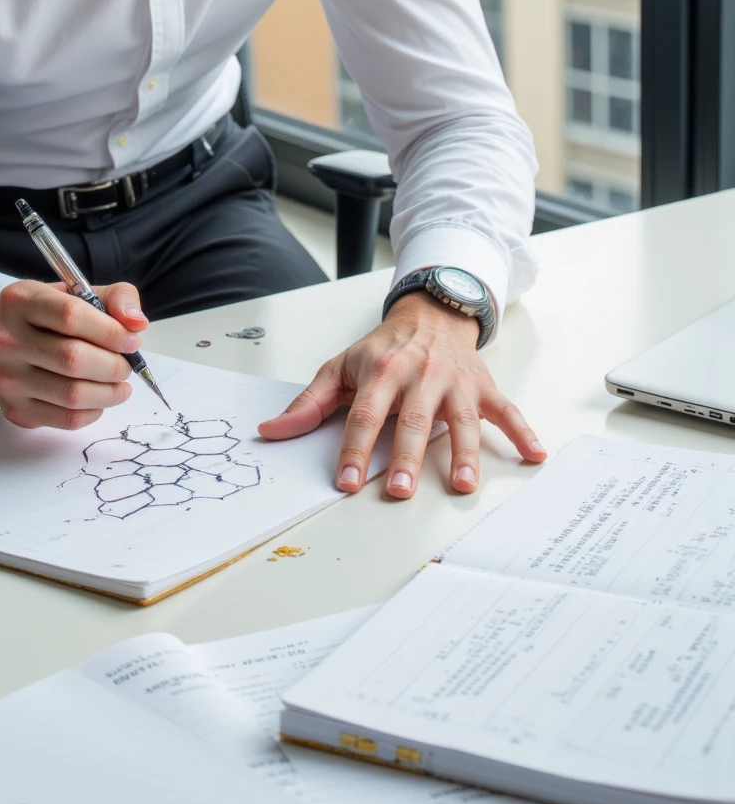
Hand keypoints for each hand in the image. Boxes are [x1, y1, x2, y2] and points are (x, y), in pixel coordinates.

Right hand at [0, 279, 147, 429]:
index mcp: (20, 301)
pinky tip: (99, 398)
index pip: (71, 316)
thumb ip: (116, 298)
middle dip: (113, 365)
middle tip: (126, 365)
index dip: (110, 331)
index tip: (130, 340)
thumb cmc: (52, 317)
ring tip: (119, 383)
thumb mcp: (81, 293)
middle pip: (73, 358)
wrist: (9, 346)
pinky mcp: (15, 410)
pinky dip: (94, 411)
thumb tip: (136, 324)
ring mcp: (6, 378)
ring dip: (109, 392)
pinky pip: (67, 419)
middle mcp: (5, 340)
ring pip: (72, 394)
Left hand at [258, 291, 544, 496]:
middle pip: (412, 420)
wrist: (430, 313)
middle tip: (399, 490)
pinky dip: (522, 432)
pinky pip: (506, 410)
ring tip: (463, 485)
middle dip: (406, 456)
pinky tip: (534, 455)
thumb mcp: (341, 368)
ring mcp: (456, 383)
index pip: (365, 415)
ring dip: (465, 453)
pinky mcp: (483, 387)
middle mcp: (421, 376)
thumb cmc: (382, 349)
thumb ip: (309, 404)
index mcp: (382, 373)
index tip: (345, 482)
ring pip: (461, 420)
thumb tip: (269, 431)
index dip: (353, 449)